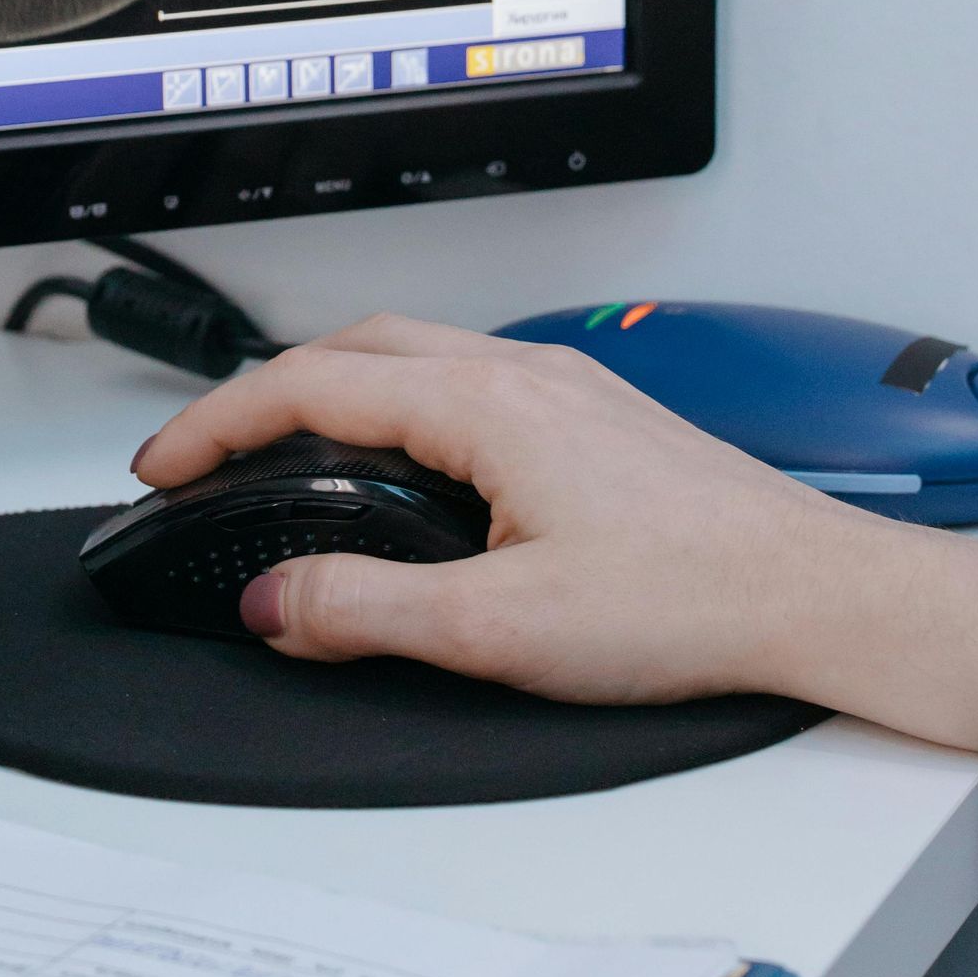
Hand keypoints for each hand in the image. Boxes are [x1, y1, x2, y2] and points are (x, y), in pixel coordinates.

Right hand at [133, 313, 977, 750]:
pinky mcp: (592, 414)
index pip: (308, 386)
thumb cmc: (689, 599)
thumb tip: (276, 600)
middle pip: (353, 347)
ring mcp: (560, 384)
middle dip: (265, 393)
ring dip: (335, 390)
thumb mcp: (500, 629)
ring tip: (291, 455)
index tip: (163, 464)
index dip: (217, 423)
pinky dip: (401, 403)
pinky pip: (465, 378)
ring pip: (413, 355)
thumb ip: (369, 611)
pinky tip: (411, 467)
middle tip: (212, 454)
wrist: (814, 593)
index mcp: (480, 403)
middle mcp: (517, 371)